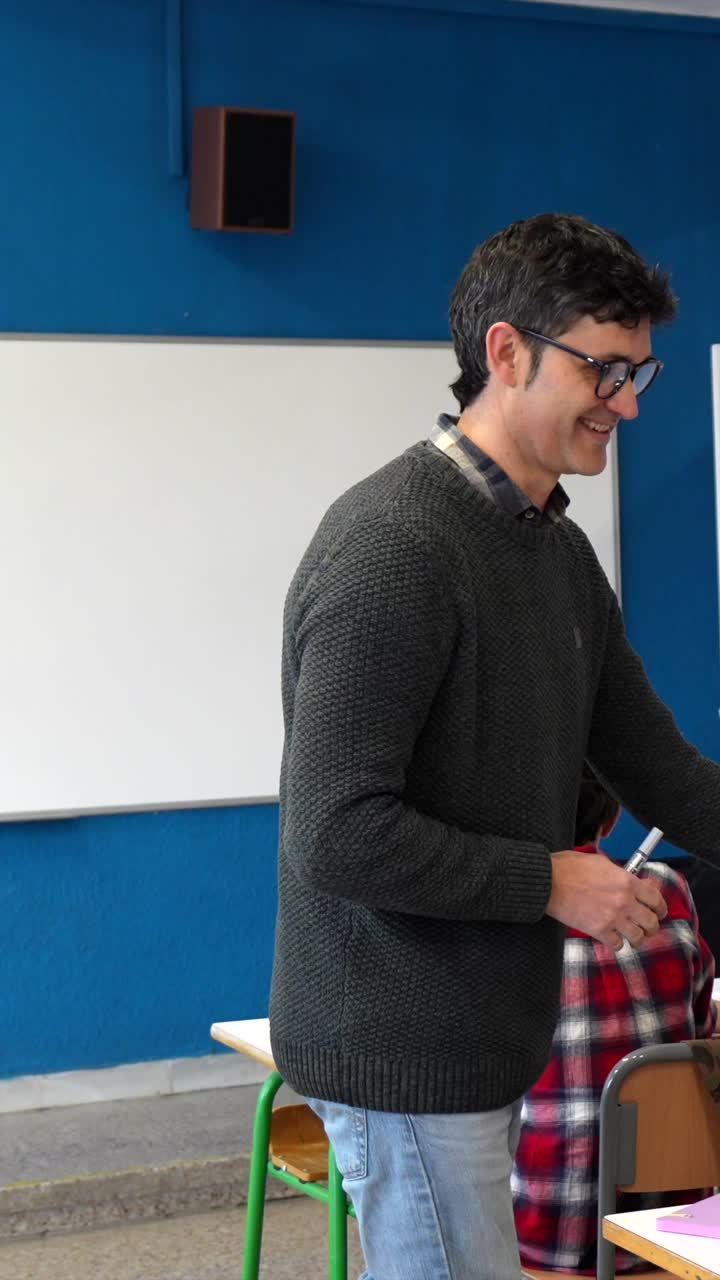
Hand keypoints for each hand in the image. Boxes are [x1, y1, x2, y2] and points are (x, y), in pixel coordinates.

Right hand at [546, 850, 667, 950]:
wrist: (549, 882)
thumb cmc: (570, 868)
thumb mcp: (600, 862)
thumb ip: (621, 873)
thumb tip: (635, 880)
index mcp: (627, 881)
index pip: (655, 898)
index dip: (661, 907)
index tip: (660, 912)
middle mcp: (624, 901)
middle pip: (651, 921)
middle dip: (652, 926)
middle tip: (649, 927)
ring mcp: (613, 918)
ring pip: (638, 936)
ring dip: (638, 938)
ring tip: (634, 937)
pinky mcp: (599, 931)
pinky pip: (618, 945)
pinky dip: (617, 944)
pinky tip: (613, 939)